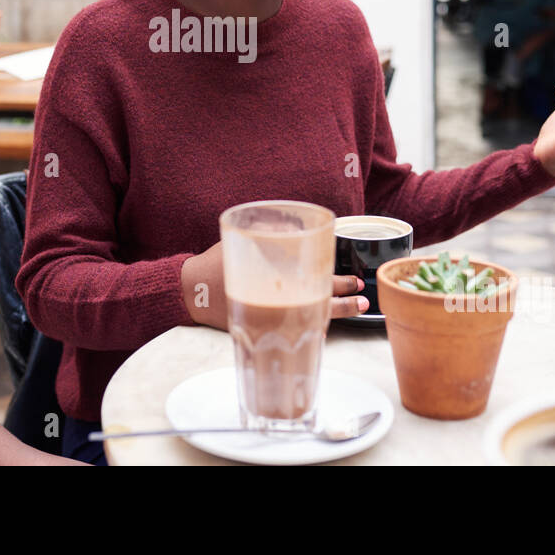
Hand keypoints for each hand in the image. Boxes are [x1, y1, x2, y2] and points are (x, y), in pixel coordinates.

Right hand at [180, 242, 368, 330]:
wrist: (191, 292)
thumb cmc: (217, 263)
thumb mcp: (245, 241)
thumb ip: (271, 233)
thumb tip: (296, 226)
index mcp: (272, 280)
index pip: (313, 282)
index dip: (337, 283)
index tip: (355, 282)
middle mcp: (276, 302)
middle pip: (318, 302)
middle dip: (343, 301)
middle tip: (362, 297)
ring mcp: (270, 318)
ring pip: (311, 317)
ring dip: (336, 313)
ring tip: (358, 308)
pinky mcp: (262, 328)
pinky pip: (294, 328)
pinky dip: (312, 324)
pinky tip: (327, 324)